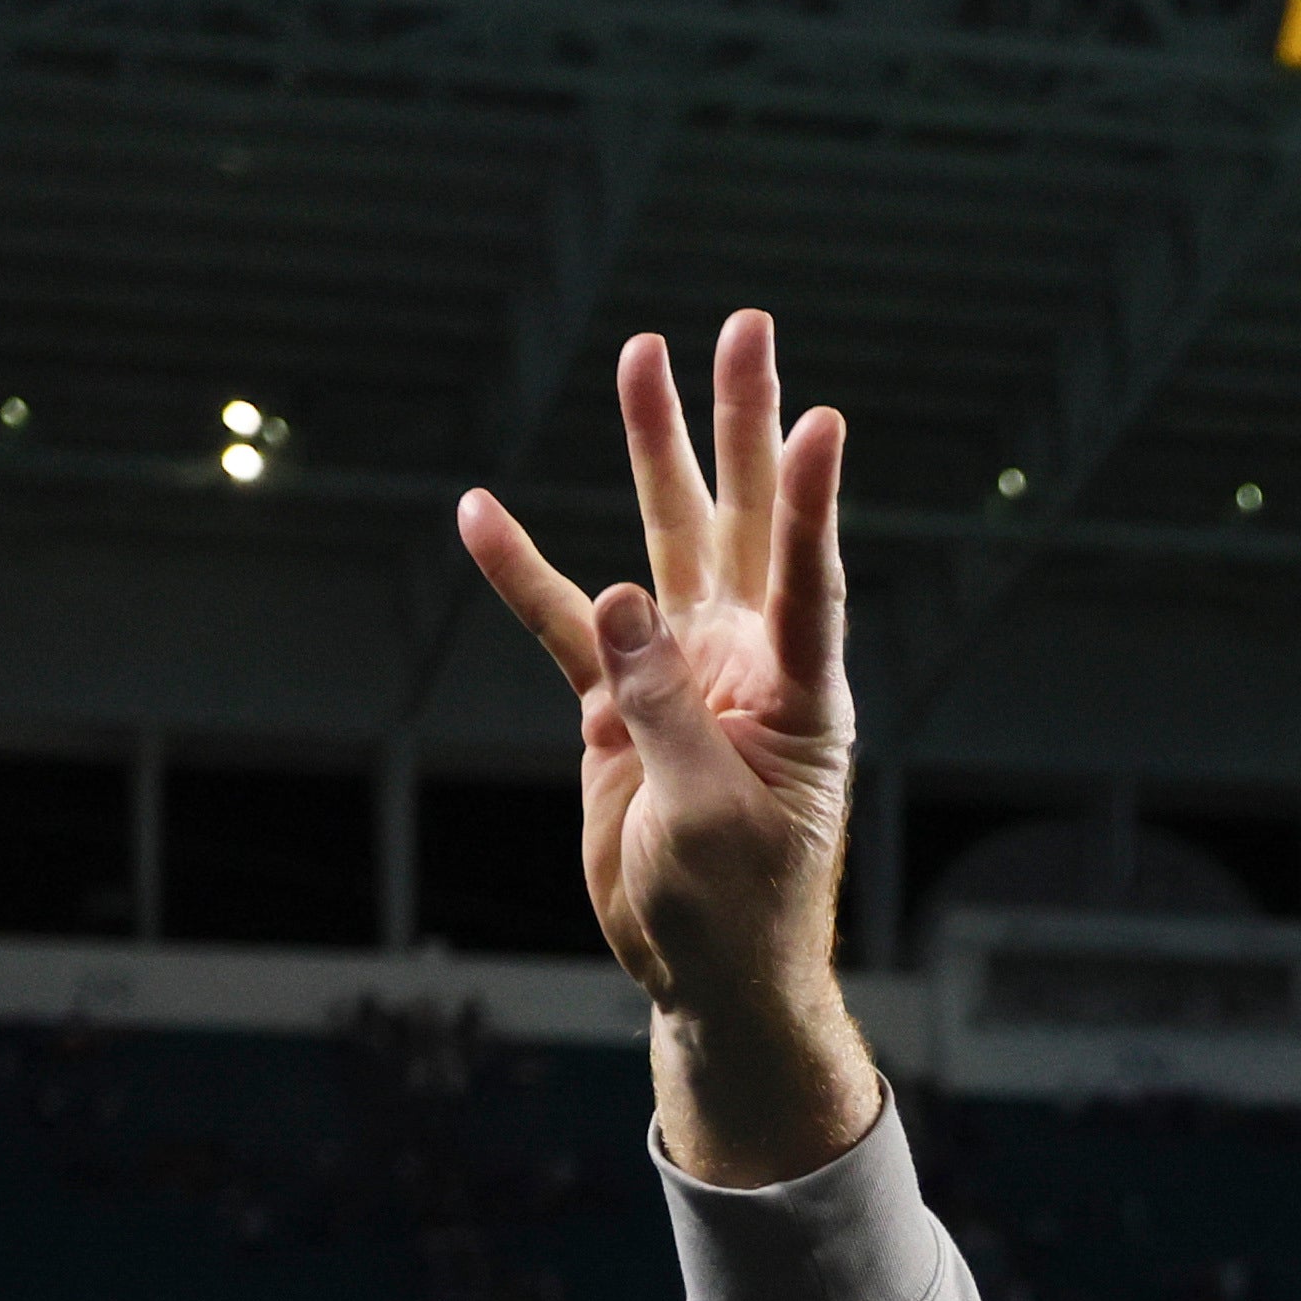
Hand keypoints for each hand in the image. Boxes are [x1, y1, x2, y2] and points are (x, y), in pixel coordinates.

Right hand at [458, 314, 859, 1049]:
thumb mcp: (706, 823)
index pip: (810, 581)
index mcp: (802, 697)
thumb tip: (618, 601)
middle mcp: (751, 664)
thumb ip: (664, 709)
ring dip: (653, 453)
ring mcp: (683, 674)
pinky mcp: (619, 704)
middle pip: (745, 521)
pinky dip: (523, 572)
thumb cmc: (736, 914)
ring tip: (640, 353)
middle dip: (741, 423)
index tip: (822, 422)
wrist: (704, 975)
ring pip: (666, 541)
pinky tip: (478, 512)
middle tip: (744, 325)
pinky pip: (563, 625)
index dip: (812, 504)